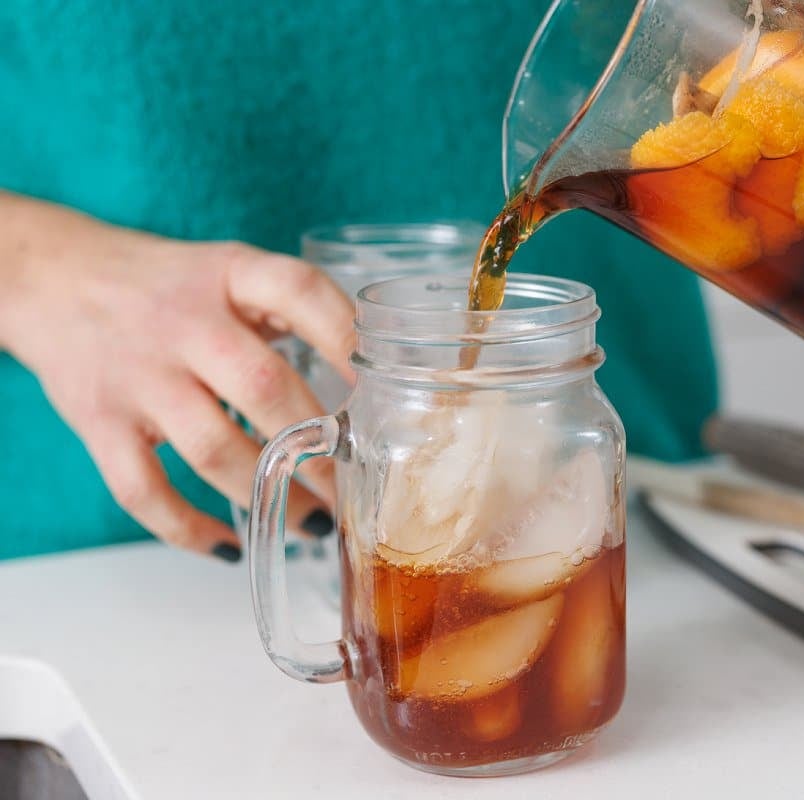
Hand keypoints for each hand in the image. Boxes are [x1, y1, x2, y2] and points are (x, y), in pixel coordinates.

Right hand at [0, 193, 353, 560]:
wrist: (55, 280)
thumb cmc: (166, 288)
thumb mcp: (231, 273)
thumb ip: (291, 309)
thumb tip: (374, 375)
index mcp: (230, 274)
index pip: (300, 292)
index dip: (348, 338)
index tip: (384, 389)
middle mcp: (183, 322)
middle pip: (264, 387)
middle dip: (321, 447)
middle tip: (360, 484)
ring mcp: (139, 376)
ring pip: (213, 449)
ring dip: (271, 496)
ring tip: (316, 522)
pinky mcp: (99, 422)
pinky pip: (144, 490)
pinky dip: (189, 529)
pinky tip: (232, 547)